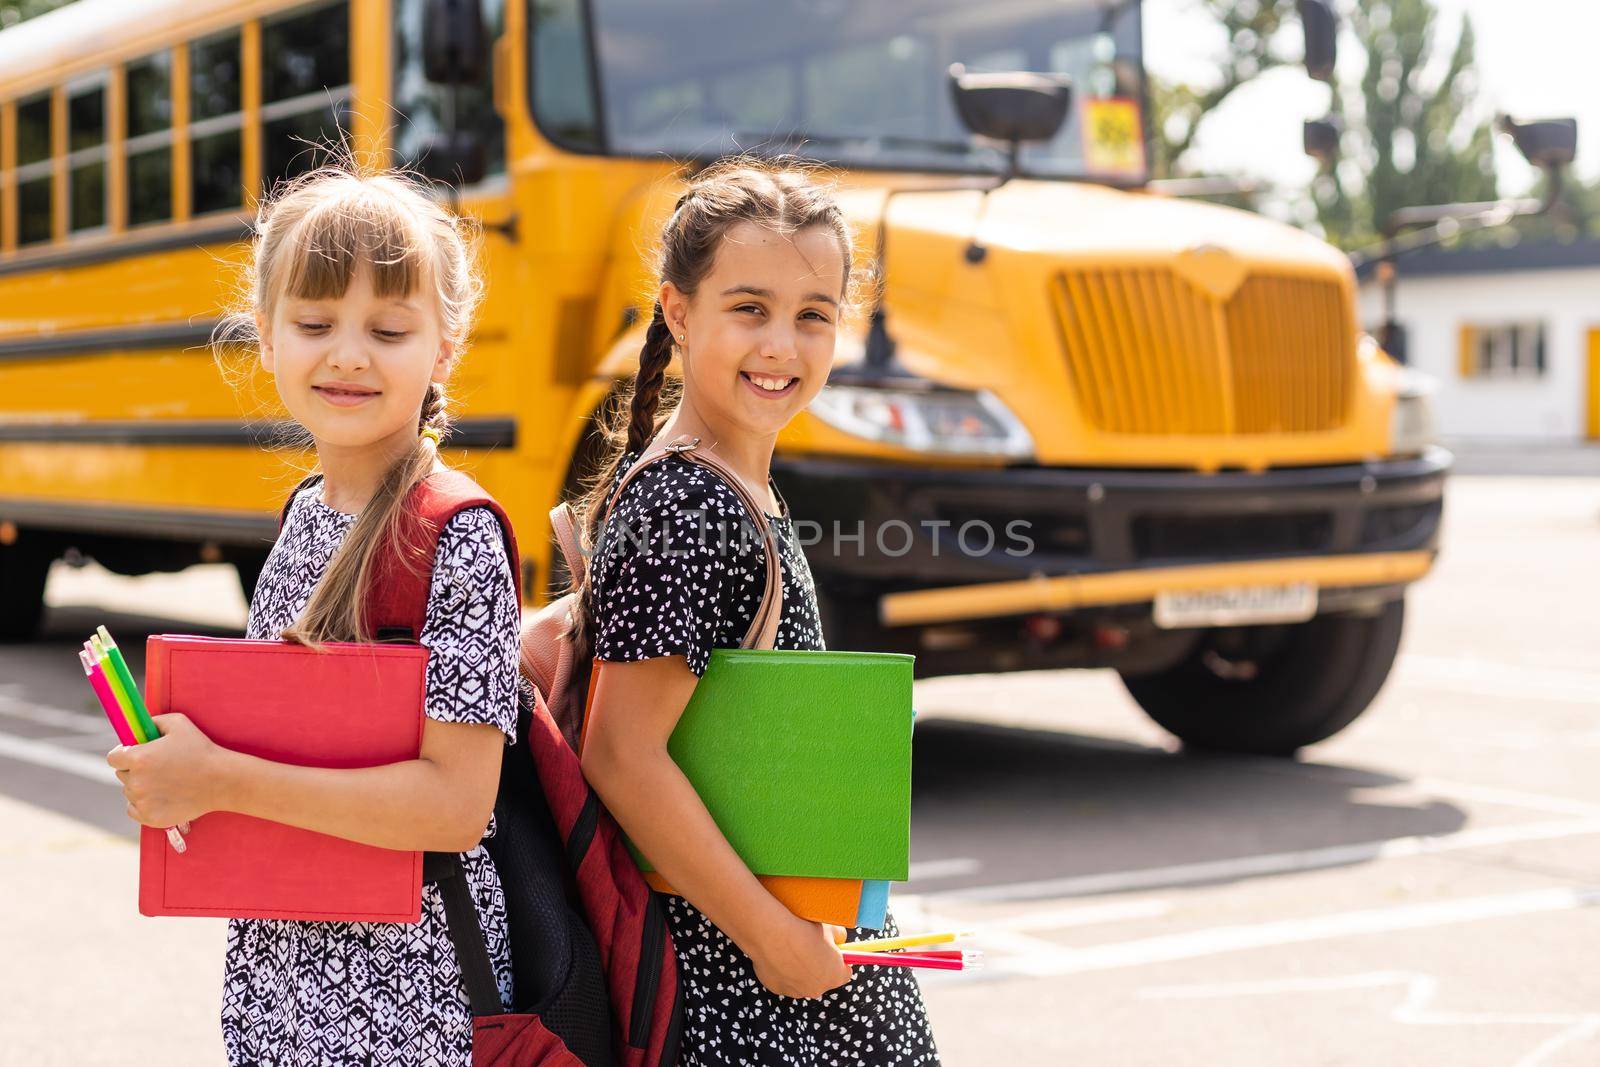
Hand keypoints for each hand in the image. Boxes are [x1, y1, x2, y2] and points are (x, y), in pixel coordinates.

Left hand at [107, 713, 226, 827]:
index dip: (122, 754)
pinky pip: (133, 810)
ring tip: (165, 782)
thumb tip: (139, 726)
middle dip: (134, 770)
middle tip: (157, 767)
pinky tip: (161, 796)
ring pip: (129, 792)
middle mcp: (136, 782)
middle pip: (122, 775)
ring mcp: (142, 802)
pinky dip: (142, 804)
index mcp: (138, 758)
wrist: (222, 781)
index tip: (133, 754)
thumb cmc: (201, 750)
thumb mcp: (179, 723)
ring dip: (141, 787)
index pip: (113, 758)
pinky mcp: (150, 817)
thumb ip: (153, 721)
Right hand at [745, 916, 852, 999]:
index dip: (840, 961)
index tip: (834, 952)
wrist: (773, 934)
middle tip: (810, 947)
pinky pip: (783, 979)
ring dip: (799, 970)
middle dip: (818, 966)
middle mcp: (816, 990)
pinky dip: (782, 970)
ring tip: (791, 949)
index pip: (845, 973)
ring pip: (801, 981)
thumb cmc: (805, 929)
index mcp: (834, 976)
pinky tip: (778, 954)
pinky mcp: (776, 988)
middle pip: (822, 979)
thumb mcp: (831, 927)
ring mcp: (795, 991)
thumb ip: (839, 936)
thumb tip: (838, 939)